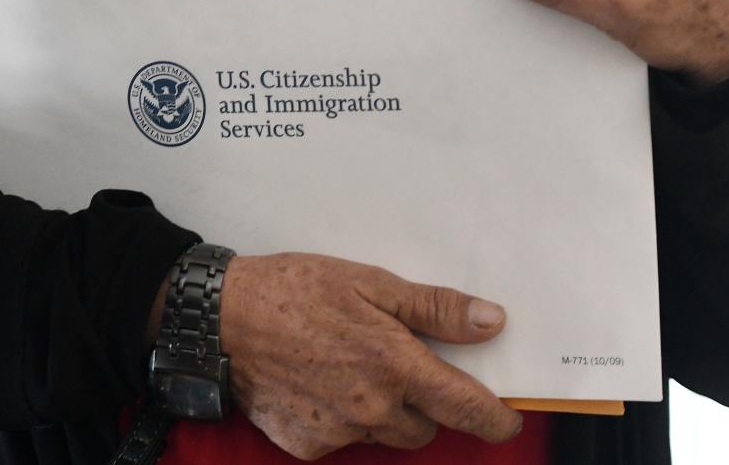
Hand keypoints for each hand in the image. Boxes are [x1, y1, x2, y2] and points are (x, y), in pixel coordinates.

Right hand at [218, 254, 520, 460]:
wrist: (222, 318)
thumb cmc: (296, 291)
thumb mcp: (371, 283)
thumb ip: (435, 308)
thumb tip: (491, 321)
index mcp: (396, 366)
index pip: (466, 409)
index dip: (494, 420)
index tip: (505, 421)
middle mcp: (373, 409)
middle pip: (425, 428)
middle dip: (422, 405)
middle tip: (395, 365)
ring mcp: (338, 432)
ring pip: (384, 435)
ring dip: (382, 412)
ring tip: (348, 367)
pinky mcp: (306, 445)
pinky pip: (343, 439)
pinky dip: (340, 419)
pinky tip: (317, 383)